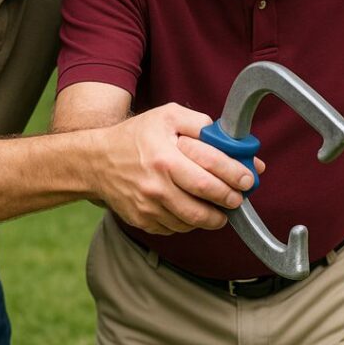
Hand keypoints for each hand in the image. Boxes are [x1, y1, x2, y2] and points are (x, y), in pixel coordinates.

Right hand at [91, 103, 256, 234]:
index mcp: (165, 158)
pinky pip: (176, 228)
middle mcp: (156, 186)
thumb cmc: (135, 136)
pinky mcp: (143, 221)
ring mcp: (148, 207)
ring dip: (212, 217)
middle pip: (203, 204)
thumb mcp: (167, 116)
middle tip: (238, 199)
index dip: (234, 177)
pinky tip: (192, 208)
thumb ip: (199, 123)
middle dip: (228, 202)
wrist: (95, 162)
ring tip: (220, 208)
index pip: (209, 173)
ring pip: (192, 221)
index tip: (248, 179)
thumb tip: (230, 139)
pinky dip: (189, 222)